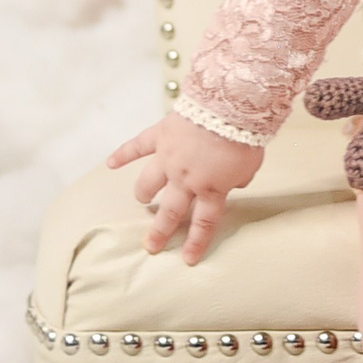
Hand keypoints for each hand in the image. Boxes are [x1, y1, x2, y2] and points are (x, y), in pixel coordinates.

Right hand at [106, 111, 264, 264]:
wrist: (230, 103)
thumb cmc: (245, 134)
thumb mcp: (251, 165)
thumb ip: (240, 179)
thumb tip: (237, 183)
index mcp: (212, 188)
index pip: (203, 222)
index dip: (195, 242)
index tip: (187, 258)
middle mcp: (186, 178)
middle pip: (170, 210)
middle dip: (160, 230)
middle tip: (150, 245)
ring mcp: (169, 158)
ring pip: (149, 182)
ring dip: (144, 193)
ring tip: (142, 200)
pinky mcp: (160, 136)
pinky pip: (137, 147)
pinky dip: (123, 155)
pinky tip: (111, 164)